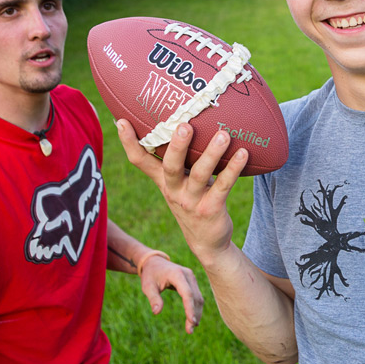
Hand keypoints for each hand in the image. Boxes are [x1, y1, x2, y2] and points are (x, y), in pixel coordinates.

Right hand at [116, 119, 248, 265]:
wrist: (207, 242)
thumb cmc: (194, 200)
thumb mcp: (179, 183)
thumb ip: (178, 160)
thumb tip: (184, 122)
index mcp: (163, 181)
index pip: (140, 161)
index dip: (128, 143)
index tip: (121, 121)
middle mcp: (174, 190)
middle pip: (170, 166)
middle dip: (176, 146)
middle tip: (184, 125)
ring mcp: (192, 201)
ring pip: (200, 174)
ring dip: (212, 154)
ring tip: (223, 135)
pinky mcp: (211, 209)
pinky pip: (223, 186)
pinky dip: (233, 169)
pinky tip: (243, 153)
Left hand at [139, 255, 203, 332]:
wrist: (154, 262)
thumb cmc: (150, 275)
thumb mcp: (147, 286)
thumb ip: (153, 298)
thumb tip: (157, 312)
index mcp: (177, 274)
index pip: (187, 293)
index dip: (190, 308)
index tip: (191, 321)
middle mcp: (188, 275)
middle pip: (195, 297)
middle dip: (194, 314)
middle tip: (190, 330)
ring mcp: (191, 278)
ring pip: (198, 298)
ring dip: (196, 313)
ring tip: (191, 328)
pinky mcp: (192, 282)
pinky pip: (196, 296)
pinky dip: (195, 308)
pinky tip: (193, 319)